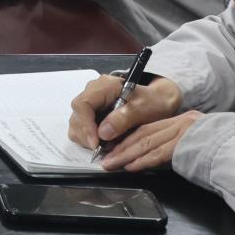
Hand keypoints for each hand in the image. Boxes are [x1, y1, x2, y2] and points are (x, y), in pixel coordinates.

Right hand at [67, 72, 185, 156]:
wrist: (158, 101)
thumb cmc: (153, 101)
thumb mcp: (144, 108)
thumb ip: (123, 118)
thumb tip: (103, 133)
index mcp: (104, 86)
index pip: (83, 104)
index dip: (85, 124)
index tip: (96, 142)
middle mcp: (93, 93)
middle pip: (77, 116)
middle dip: (87, 135)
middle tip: (103, 148)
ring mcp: (91, 105)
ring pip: (76, 125)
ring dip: (87, 139)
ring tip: (107, 145)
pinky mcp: (91, 116)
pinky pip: (82, 130)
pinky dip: (90, 140)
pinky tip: (104, 143)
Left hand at [100, 110, 203, 171]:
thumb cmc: (223, 151)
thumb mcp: (197, 144)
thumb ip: (177, 147)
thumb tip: (153, 158)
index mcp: (183, 121)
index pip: (148, 128)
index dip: (128, 138)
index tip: (112, 147)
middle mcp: (181, 123)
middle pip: (143, 133)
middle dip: (121, 147)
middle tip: (104, 158)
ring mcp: (184, 132)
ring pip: (147, 142)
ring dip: (125, 155)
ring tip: (110, 164)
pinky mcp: (186, 145)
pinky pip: (159, 153)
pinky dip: (142, 160)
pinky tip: (130, 166)